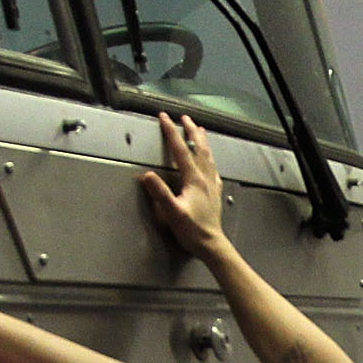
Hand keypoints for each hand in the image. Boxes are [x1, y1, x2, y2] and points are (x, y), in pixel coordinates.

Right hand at [139, 112, 228, 259]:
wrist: (211, 244)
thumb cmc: (192, 230)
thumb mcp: (172, 212)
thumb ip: (160, 193)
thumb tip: (147, 175)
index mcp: (194, 179)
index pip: (180, 150)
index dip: (171, 132)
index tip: (164, 117)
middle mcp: (205, 178)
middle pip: (199, 148)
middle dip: (191, 131)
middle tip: (186, 118)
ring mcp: (212, 185)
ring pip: (208, 157)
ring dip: (203, 141)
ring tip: (201, 130)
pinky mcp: (215, 194)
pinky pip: (213, 170)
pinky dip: (210, 160)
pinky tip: (210, 162)